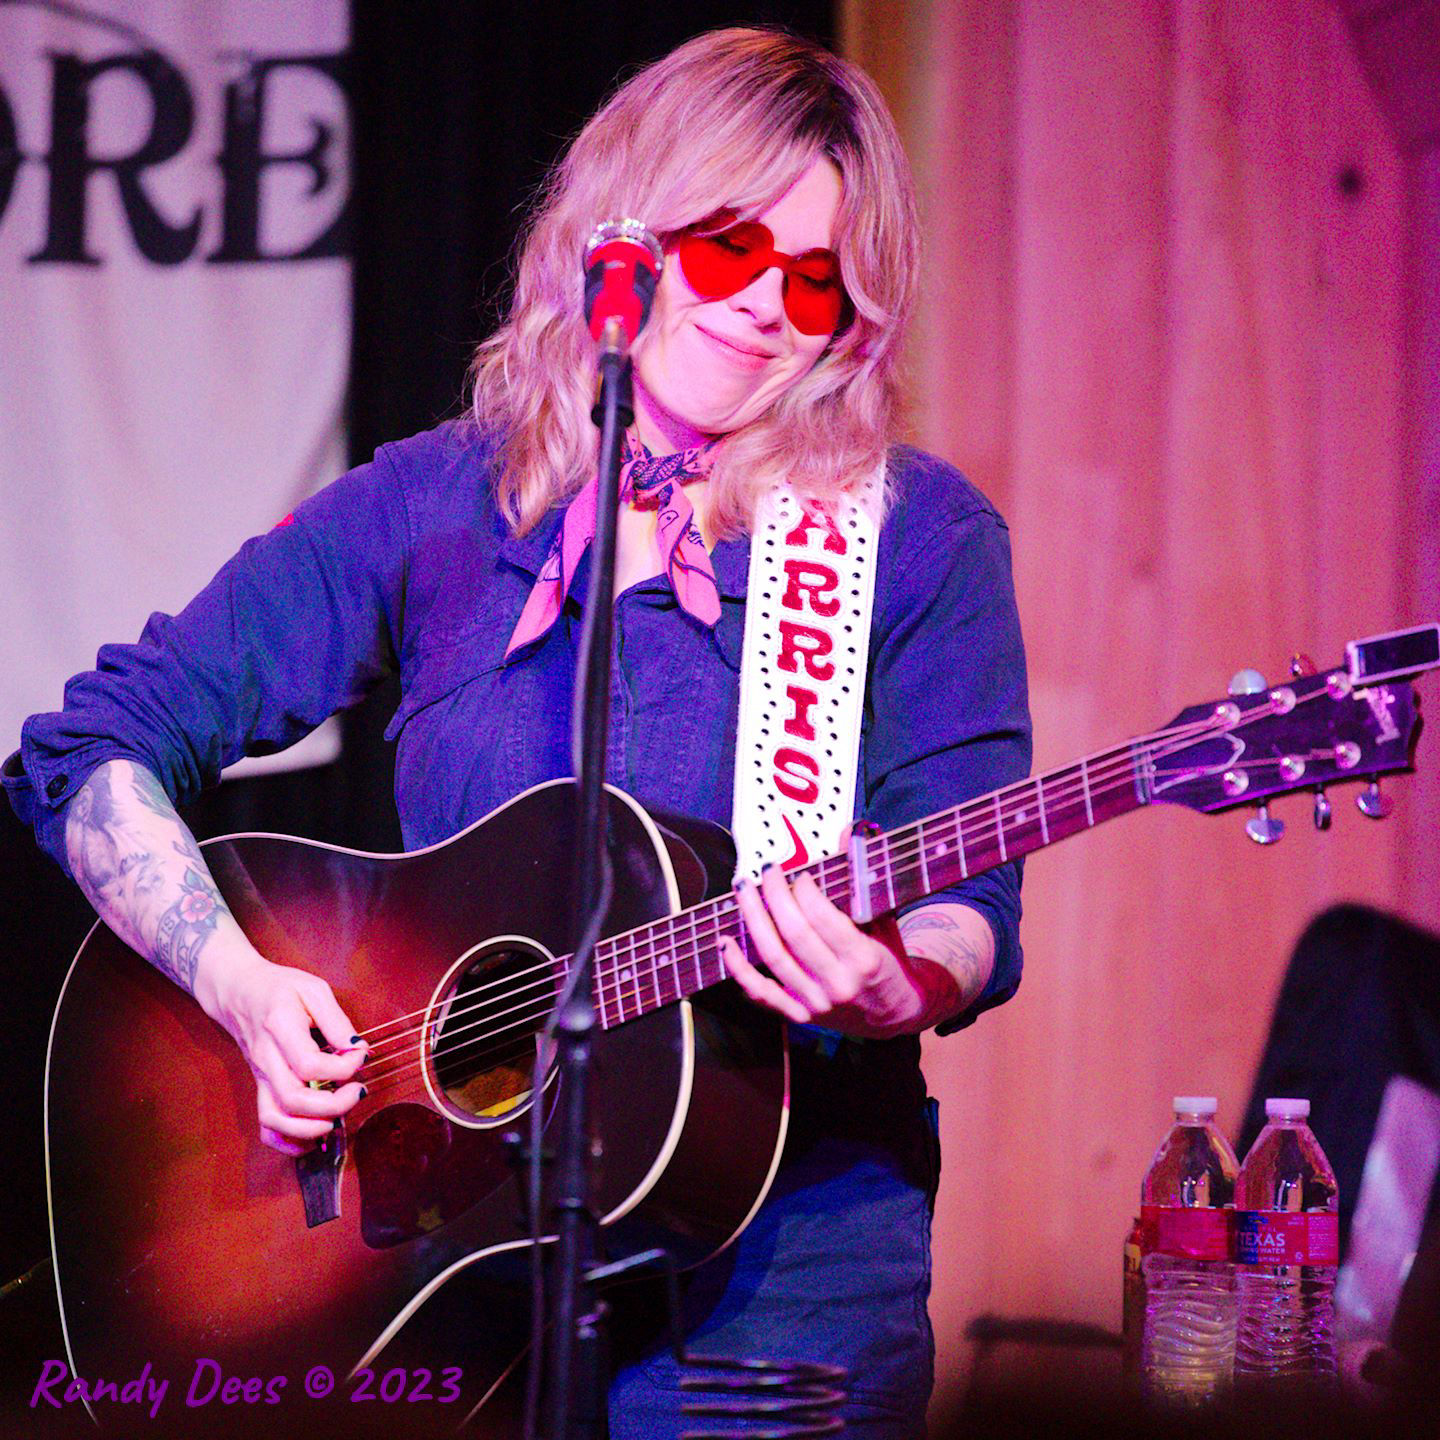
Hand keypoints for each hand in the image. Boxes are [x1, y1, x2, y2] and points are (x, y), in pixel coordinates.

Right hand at [193, 940, 367, 1154]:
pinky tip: (313, 1137)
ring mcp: (261, 1077)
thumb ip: (336, 1020)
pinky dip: (288, 1141)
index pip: (309, 1064)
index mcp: (280, 1029)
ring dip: (311, 1128)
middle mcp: (266, 1058)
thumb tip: (357, 1048)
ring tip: (338, 1117)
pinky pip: (266, 1127)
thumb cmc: (279, 988)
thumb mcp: (313, 989)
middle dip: (334, 1105)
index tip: (361, 1055)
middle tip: (358, 1091)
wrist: (237, 991)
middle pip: (294, 1099)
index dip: (343, 1068)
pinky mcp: (260, 1087)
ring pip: (276, 1119)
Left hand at [722, 865, 950, 1037]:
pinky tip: (727, 941)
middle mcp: (838, 984)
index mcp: (864, 959)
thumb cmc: (889, 959)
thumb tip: (851, 830)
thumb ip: (863, 877)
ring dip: (752, 918)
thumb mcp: (884, 919)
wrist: (896, 1013)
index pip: (823, 919)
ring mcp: (816, 1002)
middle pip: (794, 934)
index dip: (804, 891)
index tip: (799, 874)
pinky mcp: (799, 1014)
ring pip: (773, 956)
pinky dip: (739, 968)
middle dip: (775, 895)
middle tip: (767, 871)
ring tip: (743, 889)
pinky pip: (760, 993)